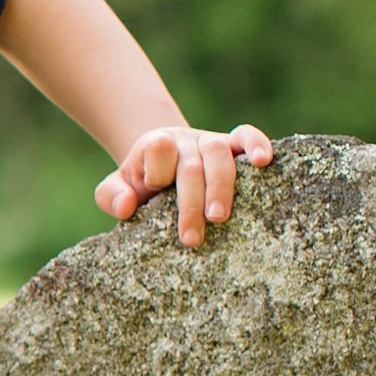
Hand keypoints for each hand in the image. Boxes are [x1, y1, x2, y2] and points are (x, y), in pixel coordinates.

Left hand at [95, 124, 273, 246]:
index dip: (158, 170)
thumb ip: (111, 196)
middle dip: (191, 202)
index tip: (153, 190)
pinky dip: (257, 144)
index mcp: (154, 147)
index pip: (158, 149)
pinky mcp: (232, 146)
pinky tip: (264, 161)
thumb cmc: (141, 183)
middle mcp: (184, 142)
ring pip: (219, 153)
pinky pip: (246, 136)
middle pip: (191, 165)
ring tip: (219, 218)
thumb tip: (126, 206)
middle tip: (191, 238)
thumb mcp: (117, 188)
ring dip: (220, 186)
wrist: (162, 162)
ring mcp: (210, 142)